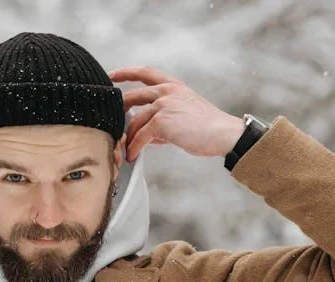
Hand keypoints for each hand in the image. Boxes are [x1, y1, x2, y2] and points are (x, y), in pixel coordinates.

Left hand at [107, 66, 245, 162]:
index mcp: (174, 85)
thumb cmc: (207, 128)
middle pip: (132, 96)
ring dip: (128, 137)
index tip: (111, 75)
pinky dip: (135, 147)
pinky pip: (140, 135)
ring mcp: (163, 104)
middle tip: (111, 124)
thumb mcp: (184, 115)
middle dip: (119, 111)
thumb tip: (148, 135)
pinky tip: (134, 155)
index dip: (126, 72)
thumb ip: (164, 120)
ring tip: (126, 150)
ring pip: (135, 121)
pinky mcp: (161, 121)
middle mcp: (167, 91)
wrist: (223, 133)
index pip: (145, 72)